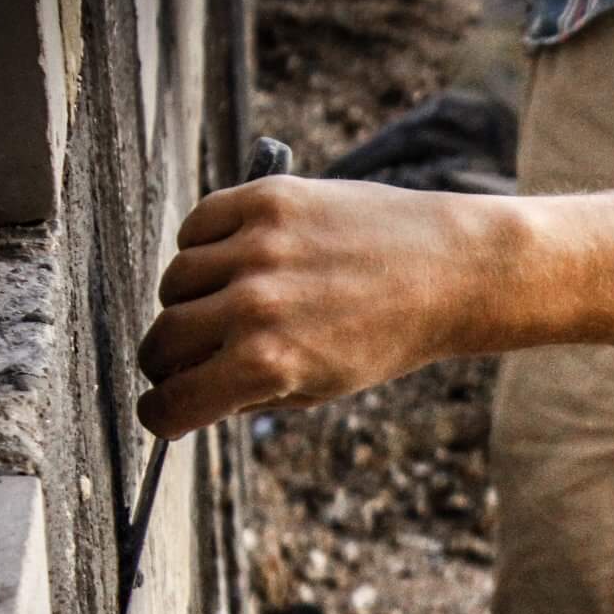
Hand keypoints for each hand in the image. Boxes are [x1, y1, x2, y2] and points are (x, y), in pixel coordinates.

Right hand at [135, 177, 510, 438]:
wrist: (450, 270)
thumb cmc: (388, 336)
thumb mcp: (321, 386)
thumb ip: (247, 394)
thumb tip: (184, 401)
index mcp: (268, 365)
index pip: (170, 402)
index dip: (164, 412)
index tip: (165, 408)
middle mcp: (255, 306)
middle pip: (162, 341)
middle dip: (169, 361)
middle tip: (192, 360)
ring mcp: (258, 248)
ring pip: (173, 282)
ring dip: (188, 302)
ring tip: (230, 305)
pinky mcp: (266, 200)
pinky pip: (196, 227)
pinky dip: (203, 247)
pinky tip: (235, 262)